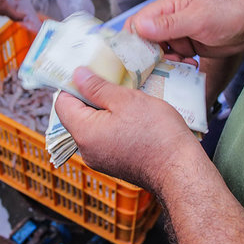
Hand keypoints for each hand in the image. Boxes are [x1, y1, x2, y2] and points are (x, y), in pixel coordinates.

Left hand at [55, 67, 197, 190]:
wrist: (180, 170)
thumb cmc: (156, 133)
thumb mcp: (127, 100)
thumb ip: (97, 87)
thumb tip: (76, 75)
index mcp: (83, 133)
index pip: (62, 103)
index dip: (73, 85)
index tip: (91, 73)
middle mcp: (86, 150)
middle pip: (78, 115)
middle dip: (93, 96)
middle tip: (114, 81)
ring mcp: (100, 159)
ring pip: (94, 126)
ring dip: (107, 109)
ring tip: (128, 98)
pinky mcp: (114, 164)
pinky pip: (106, 138)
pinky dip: (115, 124)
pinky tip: (135, 117)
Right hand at [126, 0, 243, 59]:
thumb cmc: (227, 14)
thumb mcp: (198, 19)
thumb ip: (169, 24)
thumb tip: (139, 27)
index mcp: (166, 7)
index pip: (138, 23)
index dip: (134, 40)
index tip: (139, 57)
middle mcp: (167, 20)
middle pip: (145, 41)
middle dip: (152, 55)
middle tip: (165, 63)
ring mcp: (177, 35)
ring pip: (158, 53)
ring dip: (167, 62)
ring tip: (184, 62)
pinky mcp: (186, 47)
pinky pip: (173, 59)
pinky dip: (178, 65)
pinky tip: (191, 64)